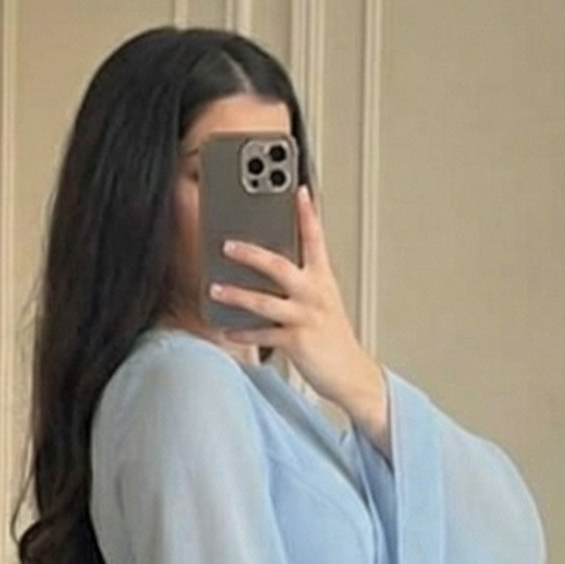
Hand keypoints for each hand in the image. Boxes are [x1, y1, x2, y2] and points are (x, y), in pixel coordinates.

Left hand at [210, 184, 390, 452]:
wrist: (350, 373)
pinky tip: (227, 328)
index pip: (315, 238)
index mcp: (322, 278)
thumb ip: (302, 278)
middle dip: (251, 253)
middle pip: (279, 266)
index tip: (298, 189)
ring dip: (236, 294)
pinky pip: (263, 335)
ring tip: (215, 288)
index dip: (307, 213)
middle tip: (227, 244)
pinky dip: (243, 332)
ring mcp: (305, 317)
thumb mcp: (323, 299)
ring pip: (264, 301)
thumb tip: (270, 262)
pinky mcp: (297, 342)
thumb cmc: (332, 335)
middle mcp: (315, 293)